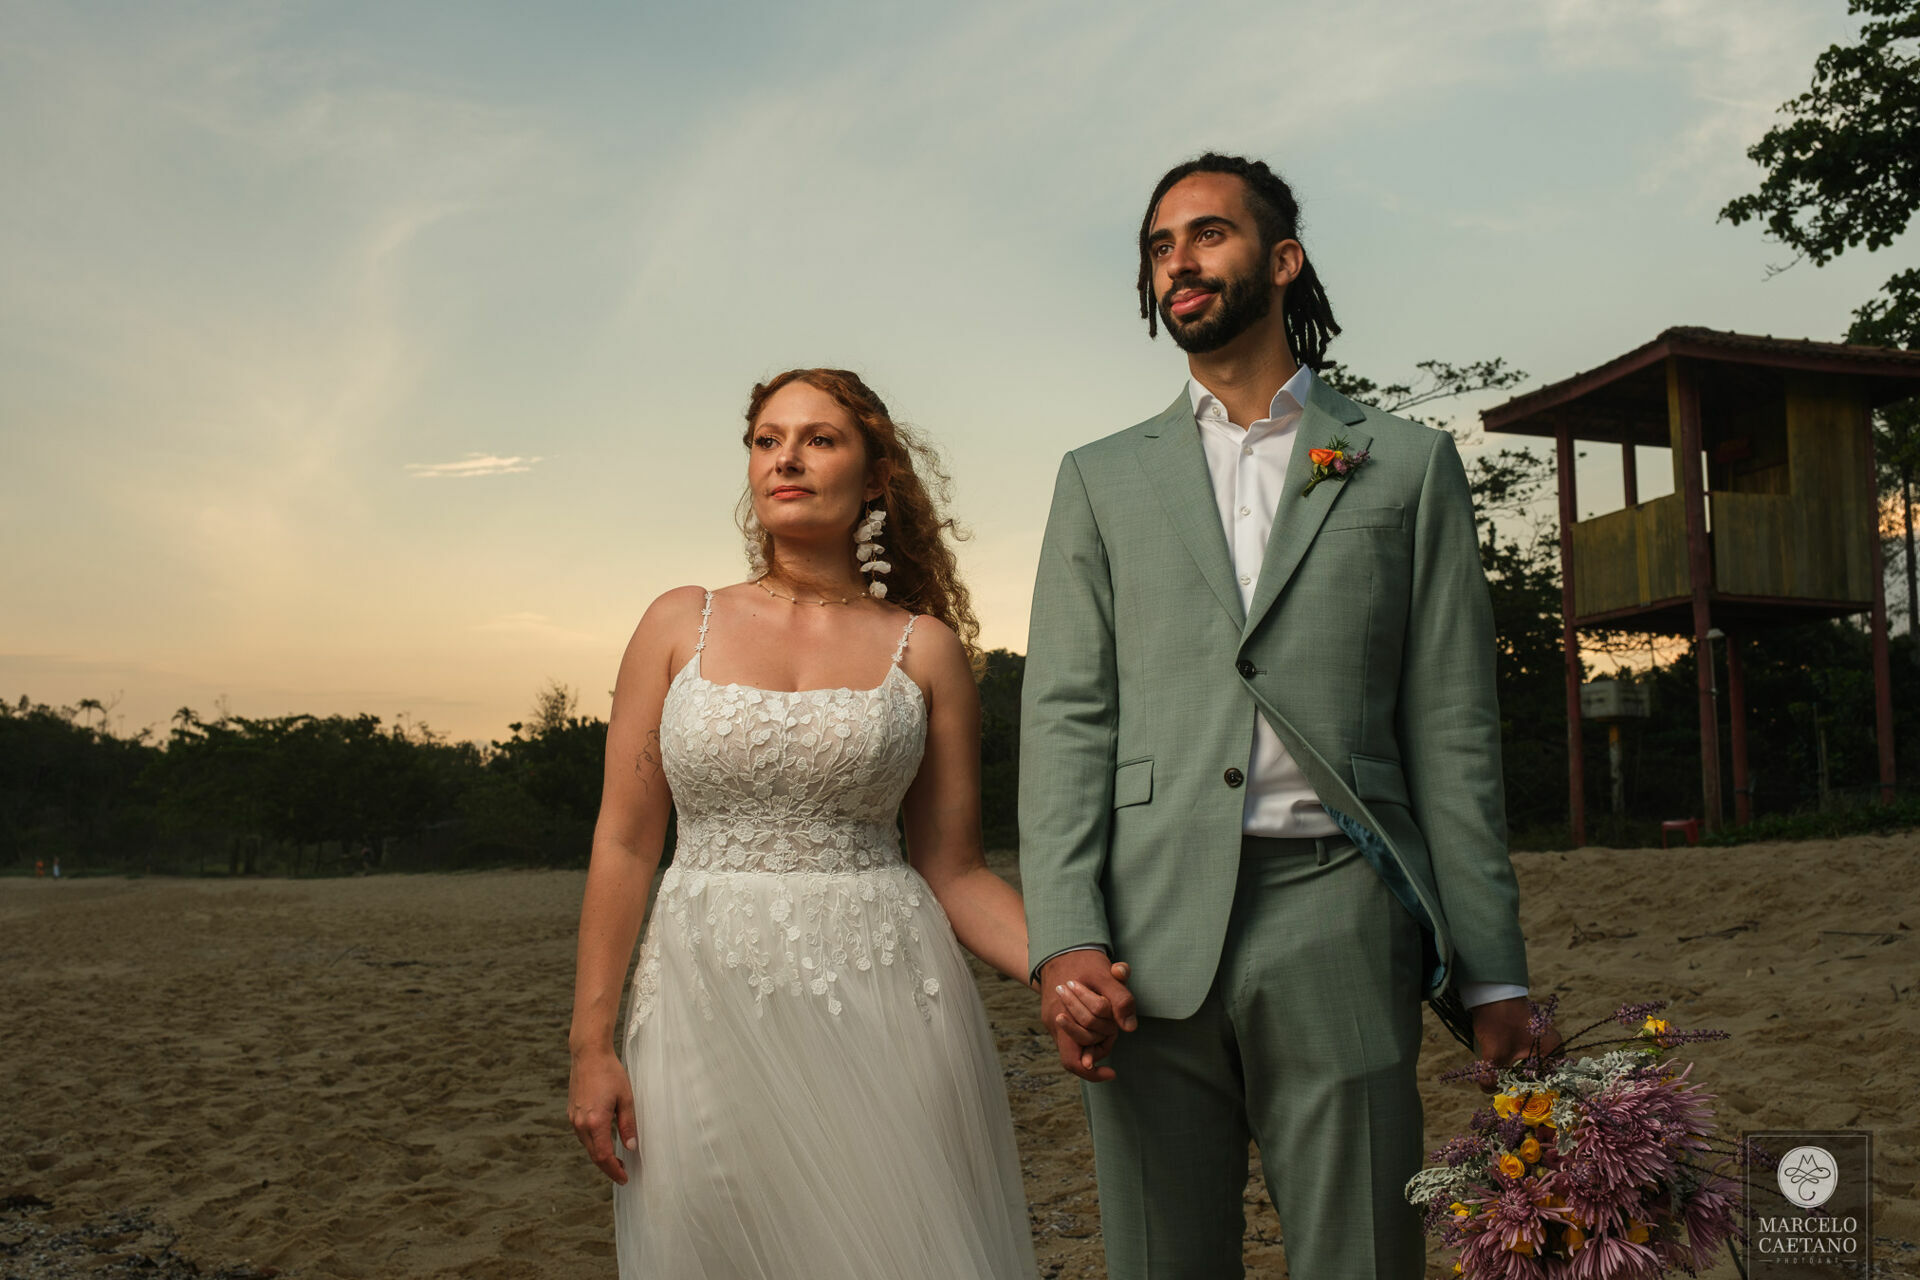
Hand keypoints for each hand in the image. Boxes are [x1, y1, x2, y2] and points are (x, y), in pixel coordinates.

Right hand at [569, 1045, 637, 1182]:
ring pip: (587, 1146)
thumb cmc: (610, 1073)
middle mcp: (581, 1123)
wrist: (588, 1054)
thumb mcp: (626, 1099)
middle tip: (623, 1172)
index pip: (603, 1156)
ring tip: (616, 1159)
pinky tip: (604, 1142)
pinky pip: (582, 1135)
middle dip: (608, 1167)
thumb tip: (631, 1147)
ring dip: (600, 1155)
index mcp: (595, 1122)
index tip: (624, 1178)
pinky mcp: (572, 1113)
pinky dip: (593, 1143)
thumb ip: (628, 1125)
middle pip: (593, 1155)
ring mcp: (573, 1118)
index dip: (614, 1170)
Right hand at [1038, 952, 1136, 1082]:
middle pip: (1082, 1049)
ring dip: (1098, 1035)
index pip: (1074, 1060)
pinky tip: (1103, 1021)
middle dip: (1103, 1042)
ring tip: (1110, 1022)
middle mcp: (1054, 1022)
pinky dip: (1091, 1030)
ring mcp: (1054, 1020)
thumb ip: (1120, 999)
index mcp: (1062, 1015)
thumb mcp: (1106, 974)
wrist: (1060, 946)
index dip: (1093, 1072)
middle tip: (1115, 1030)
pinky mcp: (1057, 1016)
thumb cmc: (1084, 960)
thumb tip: (1130, 1028)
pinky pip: (1075, 1033)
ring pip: (1079, 1042)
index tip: (1113, 1073)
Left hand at [1469, 997, 1562, 1089]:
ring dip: (1514, 1072)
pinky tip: (1498, 1065)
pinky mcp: (1528, 1032)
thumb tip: (1488, 1091)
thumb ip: (1491, 1078)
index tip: (1517, 1101)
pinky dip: (1511, 1061)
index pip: (1548, 1082)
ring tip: (1500, 1080)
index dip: (1531, 1093)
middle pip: (1537, 1074)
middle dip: (1520, 1084)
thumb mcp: (1493, 1053)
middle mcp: (1552, 1044)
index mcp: (1553, 1049)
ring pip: (1528, 1064)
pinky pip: (1522, 1054)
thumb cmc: (1498, 1021)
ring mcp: (1540, 1037)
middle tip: (1505, 1093)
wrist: (1489, 989)